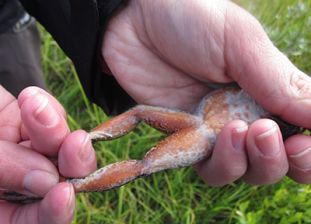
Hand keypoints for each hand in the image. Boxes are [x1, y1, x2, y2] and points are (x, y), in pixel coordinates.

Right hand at [0, 86, 95, 222]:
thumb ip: (4, 169)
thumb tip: (47, 182)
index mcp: (3, 205)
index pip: (36, 219)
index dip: (54, 213)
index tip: (63, 193)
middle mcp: (20, 179)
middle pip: (60, 180)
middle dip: (73, 163)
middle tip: (75, 143)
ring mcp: (27, 148)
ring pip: (60, 145)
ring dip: (56, 128)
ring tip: (35, 106)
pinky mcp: (29, 120)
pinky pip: (51, 115)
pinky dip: (46, 107)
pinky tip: (32, 99)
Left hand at [101, 0, 310, 184]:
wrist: (136, 23)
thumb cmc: (190, 19)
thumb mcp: (241, 42)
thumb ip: (280, 82)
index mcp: (268, 91)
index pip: (301, 132)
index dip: (308, 151)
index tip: (301, 143)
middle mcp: (245, 116)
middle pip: (275, 162)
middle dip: (278, 159)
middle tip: (266, 133)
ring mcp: (215, 131)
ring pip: (244, 171)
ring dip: (249, 163)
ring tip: (237, 130)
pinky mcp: (186, 139)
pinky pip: (209, 169)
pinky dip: (219, 164)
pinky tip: (215, 137)